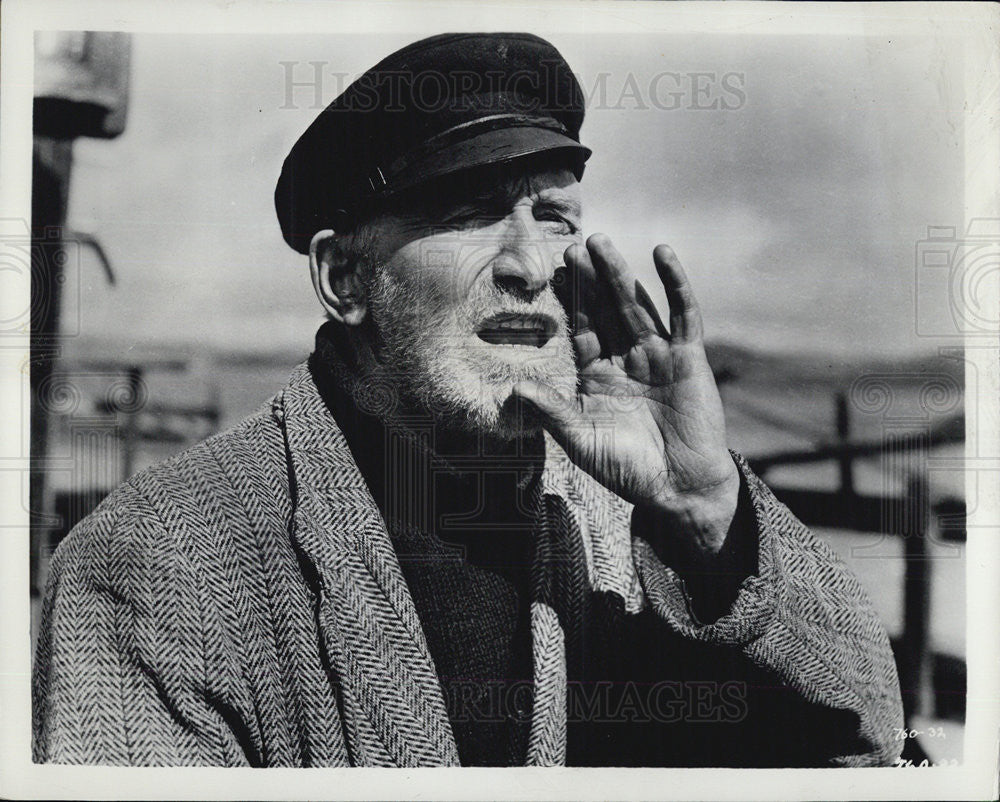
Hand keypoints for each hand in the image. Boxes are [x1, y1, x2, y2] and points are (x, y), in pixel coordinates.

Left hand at [512, 234, 739, 559]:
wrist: (679, 488)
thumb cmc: (626, 469)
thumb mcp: (580, 440)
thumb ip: (550, 412)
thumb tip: (510, 389)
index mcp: (598, 376)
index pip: (581, 329)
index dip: (570, 302)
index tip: (555, 272)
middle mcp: (626, 359)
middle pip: (606, 309)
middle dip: (591, 279)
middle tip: (574, 245)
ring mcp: (658, 356)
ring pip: (637, 305)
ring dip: (620, 273)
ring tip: (602, 243)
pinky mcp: (689, 358)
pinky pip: (683, 314)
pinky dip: (674, 283)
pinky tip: (662, 253)